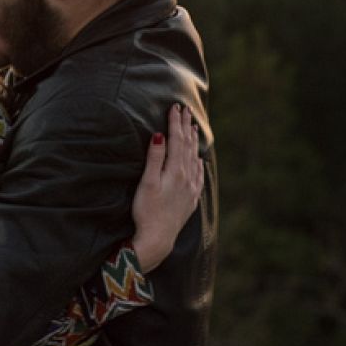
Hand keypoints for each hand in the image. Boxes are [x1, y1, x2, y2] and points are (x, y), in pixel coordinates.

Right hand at [132, 103, 204, 272]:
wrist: (158, 238)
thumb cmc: (147, 211)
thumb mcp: (147, 182)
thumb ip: (154, 158)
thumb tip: (158, 135)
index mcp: (175, 170)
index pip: (177, 139)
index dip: (175, 122)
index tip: (174, 107)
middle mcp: (187, 177)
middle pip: (188, 146)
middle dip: (186, 127)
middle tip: (186, 110)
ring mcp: (190, 188)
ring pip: (194, 158)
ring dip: (193, 141)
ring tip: (193, 128)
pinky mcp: (190, 199)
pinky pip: (198, 175)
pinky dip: (198, 163)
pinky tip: (198, 160)